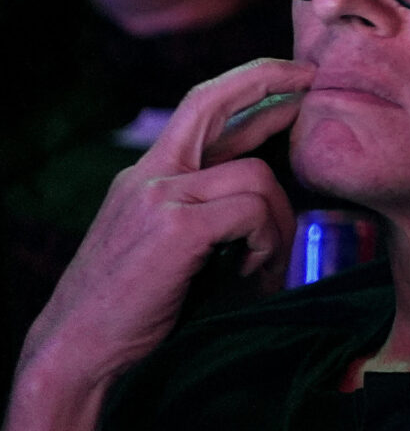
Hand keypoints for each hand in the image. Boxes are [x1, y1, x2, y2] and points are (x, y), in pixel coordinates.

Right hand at [14, 59, 312, 396]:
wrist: (74, 352)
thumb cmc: (130, 308)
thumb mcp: (165, 243)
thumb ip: (203, 209)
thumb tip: (268, 193)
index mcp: (146, 174)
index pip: (200, 105)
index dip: (250, 83)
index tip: (293, 79)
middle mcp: (148, 173)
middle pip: (213, 100)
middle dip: (269, 79)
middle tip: (313, 83)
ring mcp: (158, 196)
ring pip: (257, 176)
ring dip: (281, 221)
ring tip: (268, 265)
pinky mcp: (174, 227)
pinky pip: (252, 212)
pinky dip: (266, 243)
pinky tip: (252, 273)